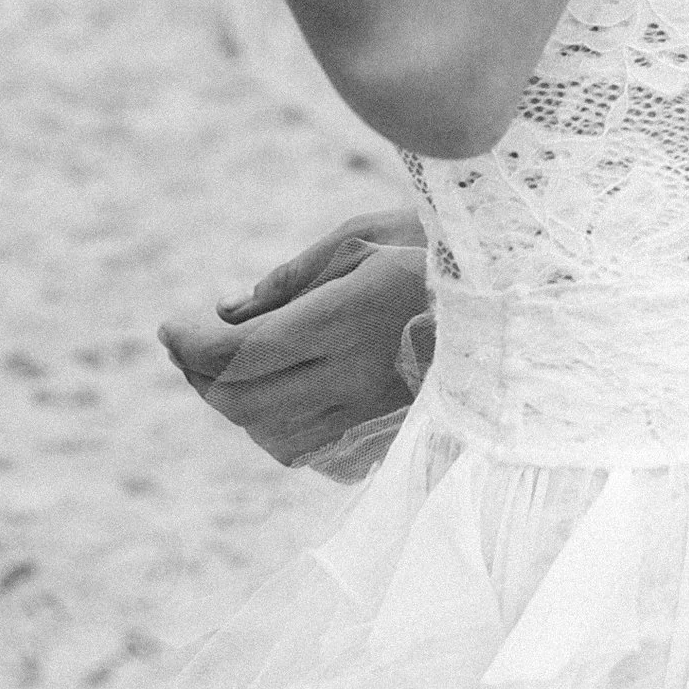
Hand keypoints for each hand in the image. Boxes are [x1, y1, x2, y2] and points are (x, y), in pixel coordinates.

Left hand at [161, 210, 430, 475]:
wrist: (518, 292)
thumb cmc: (435, 250)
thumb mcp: (358, 237)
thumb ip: (288, 279)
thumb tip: (228, 311)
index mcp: (343, 321)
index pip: (237, 352)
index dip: (189, 343)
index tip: (169, 325)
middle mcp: (353, 378)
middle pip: (241, 403)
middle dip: (197, 376)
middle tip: (186, 346)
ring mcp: (372, 413)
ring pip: (268, 434)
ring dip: (232, 404)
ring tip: (226, 367)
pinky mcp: (387, 433)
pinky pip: (308, 451)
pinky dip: (273, 428)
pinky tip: (276, 396)